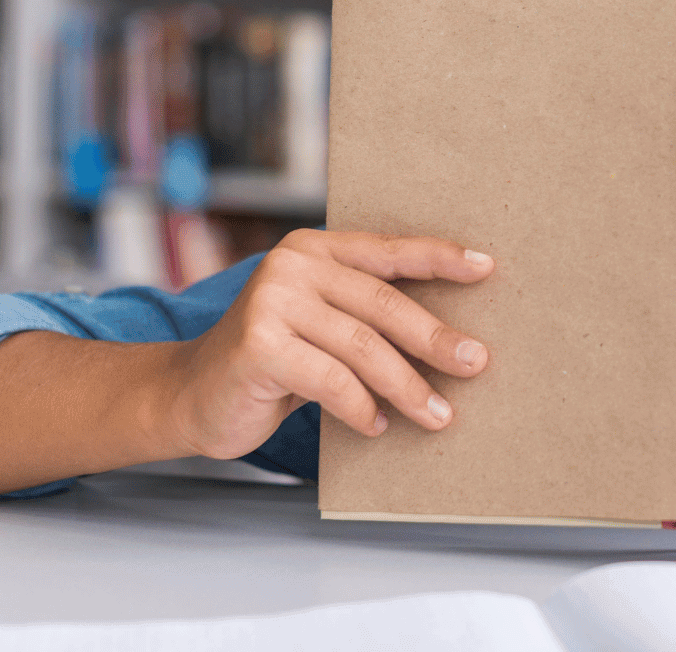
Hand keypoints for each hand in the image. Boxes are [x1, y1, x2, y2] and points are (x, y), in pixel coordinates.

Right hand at [162, 230, 493, 460]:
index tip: (487, 267)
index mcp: (315, 248)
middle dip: (436, 338)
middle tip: (476, 362)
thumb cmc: (272, 362)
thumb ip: (364, 315)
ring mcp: (272, 302)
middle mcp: (293, 265)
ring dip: (408, 386)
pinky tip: (377, 427)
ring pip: (363, 347)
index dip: (441, 257)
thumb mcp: (319, 325)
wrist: (188, 396)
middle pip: (384, 303)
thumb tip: (450, 339)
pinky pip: (332, 381)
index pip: (390, 251)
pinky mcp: (259, 345)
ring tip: (438, 414)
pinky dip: (362, 409)